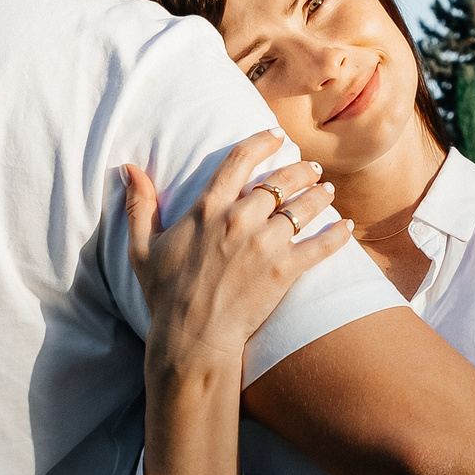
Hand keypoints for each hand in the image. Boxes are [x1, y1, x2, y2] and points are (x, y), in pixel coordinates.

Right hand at [123, 129, 350, 374]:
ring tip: (326, 190)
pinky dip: (338, 234)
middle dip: (300, 169)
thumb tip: (128, 168)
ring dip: (319, 194)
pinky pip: (321, 245)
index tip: (276, 136)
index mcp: (208, 208)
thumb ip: (140, 205)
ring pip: (303, 207)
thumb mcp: (143, 247)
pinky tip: (346, 226)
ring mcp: (265, 244)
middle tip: (310, 167)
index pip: (240, 159)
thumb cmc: (165, 295)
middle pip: (280, 180)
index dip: (262, 142)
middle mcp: (240, 219)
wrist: (192, 338)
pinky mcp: (285, 270)